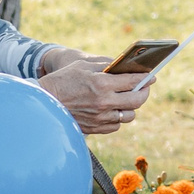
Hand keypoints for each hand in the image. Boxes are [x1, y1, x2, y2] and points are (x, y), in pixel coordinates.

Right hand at [36, 51, 153, 134]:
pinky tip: (112, 110)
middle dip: (144, 93)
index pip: (133, 81)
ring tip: (126, 100)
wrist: (43, 101)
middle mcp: (104, 102)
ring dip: (131, 107)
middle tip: (143, 88)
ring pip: (129, 115)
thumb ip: (105, 64)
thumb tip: (125, 66)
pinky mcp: (95, 128)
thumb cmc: (62, 80)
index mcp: (101, 84)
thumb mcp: (82, 65)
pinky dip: (117, 118)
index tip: (151, 77)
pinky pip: (116, 125)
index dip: (146, 78)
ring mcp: (100, 118)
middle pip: (137, 101)